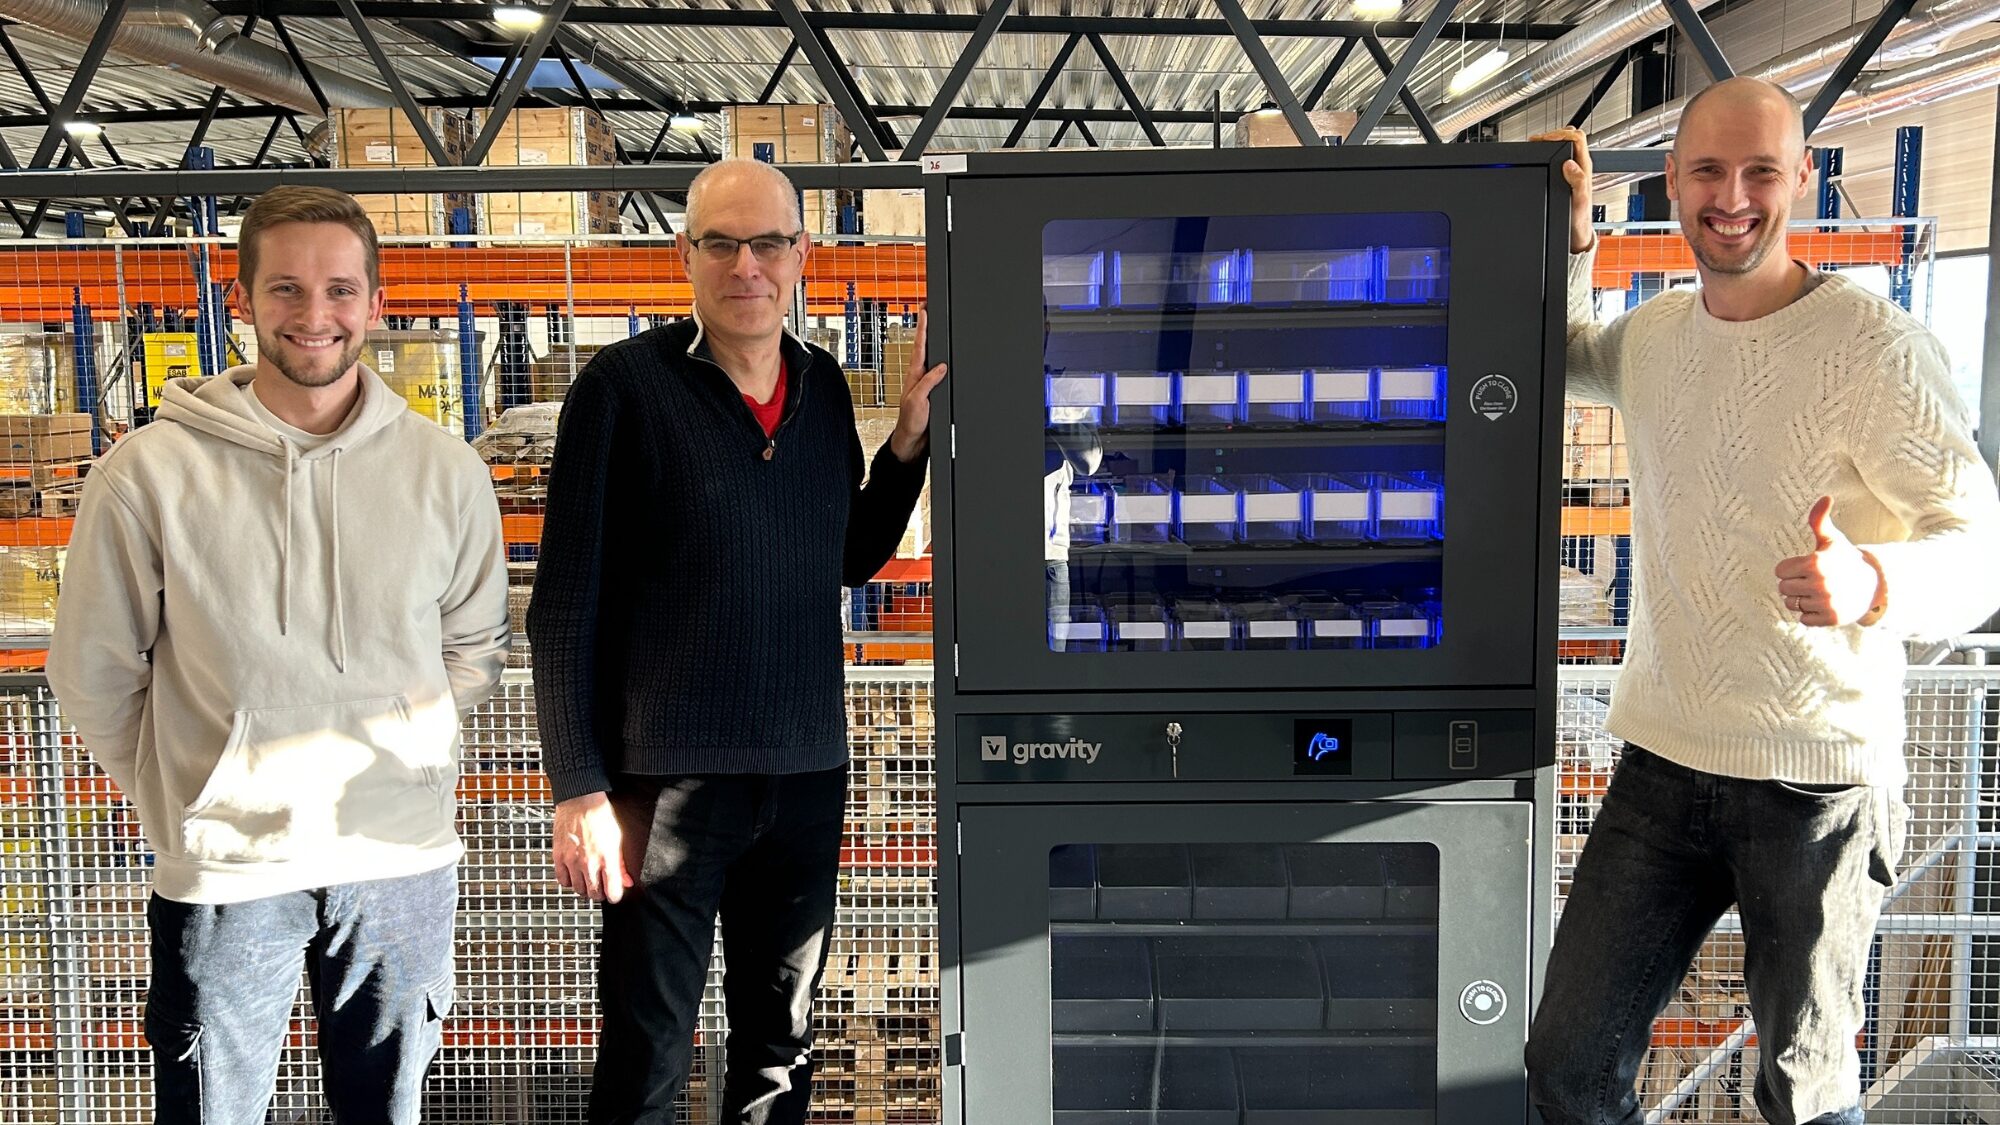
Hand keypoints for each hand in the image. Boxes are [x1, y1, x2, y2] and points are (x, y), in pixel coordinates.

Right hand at [552, 791, 631, 902]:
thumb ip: (621, 864)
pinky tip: (574, 873)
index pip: (612, 892)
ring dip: (584, 887)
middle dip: (599, 893)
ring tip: (588, 877)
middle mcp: (589, 862)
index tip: (614, 893)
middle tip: (601, 885)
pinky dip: (569, 881)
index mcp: (608, 857)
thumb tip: (626, 881)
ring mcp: (572, 860)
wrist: (580, 800)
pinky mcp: (559, 857)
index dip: (615, 896)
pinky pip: (562, 880)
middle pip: (594, 894)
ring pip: (578, 890)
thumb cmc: (600, 816)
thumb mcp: (618, 839)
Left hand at [891, 307, 947, 461]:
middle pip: (925, 346)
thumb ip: (928, 382)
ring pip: (931, 357)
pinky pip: (938, 371)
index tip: (924, 310)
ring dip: (932, 340)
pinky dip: (941, 359)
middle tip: (928, 308)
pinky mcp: (933, 391)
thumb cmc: (911, 423)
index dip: (922, 327)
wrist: (913, 440)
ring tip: (934, 323)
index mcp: (915, 375)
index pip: (920, 346)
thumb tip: (940, 366)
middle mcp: (920, 376)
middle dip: (926, 326)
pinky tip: (944, 355)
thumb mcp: (918, 401)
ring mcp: (926, 382)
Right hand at [1530, 126, 1594, 253]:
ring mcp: (1574, 170)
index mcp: (1584, 167)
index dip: (1559, 134)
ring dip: (1550, 142)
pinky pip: (1558, 157)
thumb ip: (1578, 182)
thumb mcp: (1579, 202)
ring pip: (1565, 145)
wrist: (1576, 233)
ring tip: (1536, 145)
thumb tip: (1570, 164)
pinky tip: (1539, 159)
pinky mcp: (1566, 177)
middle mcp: (1580, 166)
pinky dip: (1547, 153)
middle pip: (1571, 137)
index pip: (1576, 138)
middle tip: (1536, 141)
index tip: (1542, 140)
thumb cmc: (1578, 220)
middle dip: (1552, 135)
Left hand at [1775, 496, 1888, 627]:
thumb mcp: (1832, 539)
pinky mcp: (1831, 618)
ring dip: (1801, 600)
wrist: (1873, 583)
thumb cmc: (1845, 559)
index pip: (1780, 571)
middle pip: (1783, 589)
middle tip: (1812, 580)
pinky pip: (1803, 619)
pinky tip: (1824, 604)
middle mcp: (1820, 583)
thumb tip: (1826, 497)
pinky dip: (1810, 614)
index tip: (1805, 567)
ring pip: (1791, 605)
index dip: (1790, 568)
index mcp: (1815, 562)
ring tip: (1818, 592)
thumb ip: (1819, 520)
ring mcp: (1826, 602)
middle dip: (1794, 584)